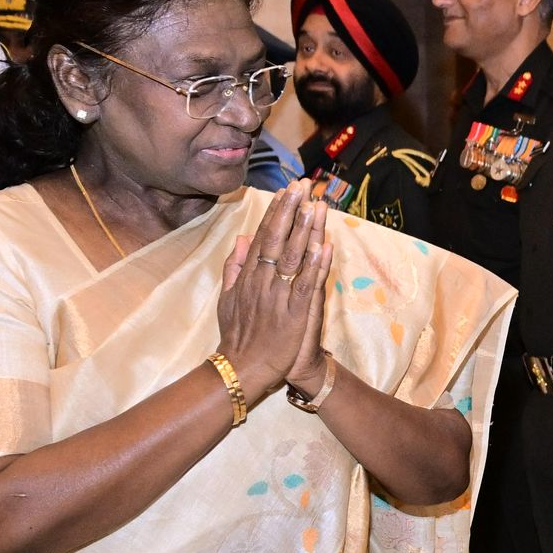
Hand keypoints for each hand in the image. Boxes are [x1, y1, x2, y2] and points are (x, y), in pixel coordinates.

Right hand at [216, 179, 334, 400]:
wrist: (244, 368)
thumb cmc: (239, 335)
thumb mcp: (228, 298)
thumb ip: (234, 267)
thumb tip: (242, 238)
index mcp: (249, 275)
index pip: (264, 236)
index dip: (277, 212)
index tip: (287, 191)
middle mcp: (263, 281)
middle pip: (278, 238)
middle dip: (292, 210)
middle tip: (304, 185)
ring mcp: (279, 296)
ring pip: (294, 256)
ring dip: (306, 229)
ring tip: (317, 205)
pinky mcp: (295, 313)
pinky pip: (307, 283)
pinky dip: (316, 264)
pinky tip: (324, 244)